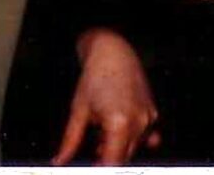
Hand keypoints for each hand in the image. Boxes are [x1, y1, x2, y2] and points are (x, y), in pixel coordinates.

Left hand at [53, 28, 159, 164]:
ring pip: (133, 147)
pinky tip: (119, 129)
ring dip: (118, 147)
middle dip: (107, 157)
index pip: (113, 163)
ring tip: (101, 132)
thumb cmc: (95, 76)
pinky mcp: (152, 112)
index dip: (101, 168)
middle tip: (94, 146)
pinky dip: (134, 138)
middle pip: (123, 158)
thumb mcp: (78, 110)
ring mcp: (148, 117)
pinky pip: (146, 136)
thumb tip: (60, 160)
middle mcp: (138, 122)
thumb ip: (70, 141)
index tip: (93, 166)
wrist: (112, 51)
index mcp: (119, 123)